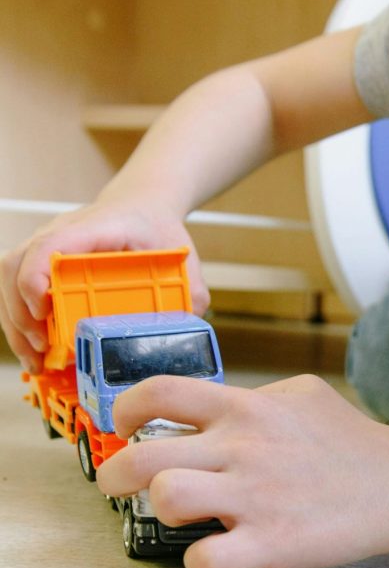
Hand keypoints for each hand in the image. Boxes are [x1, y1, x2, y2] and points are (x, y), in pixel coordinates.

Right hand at [0, 199, 208, 373]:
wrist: (142, 207)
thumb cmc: (156, 229)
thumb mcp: (180, 254)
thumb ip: (190, 290)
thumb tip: (189, 325)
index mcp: (95, 226)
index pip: (52, 243)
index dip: (37, 276)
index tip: (43, 311)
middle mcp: (60, 232)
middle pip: (17, 264)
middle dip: (21, 312)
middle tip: (41, 349)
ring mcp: (46, 245)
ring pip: (8, 278)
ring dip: (15, 322)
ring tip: (35, 360)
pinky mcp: (41, 261)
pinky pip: (15, 287)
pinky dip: (20, 320)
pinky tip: (35, 350)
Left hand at [96, 374, 388, 567]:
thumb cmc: (349, 439)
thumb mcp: (303, 395)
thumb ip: (253, 396)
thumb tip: (209, 406)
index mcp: (247, 408)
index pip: (160, 392)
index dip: (125, 408)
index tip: (123, 425)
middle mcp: (244, 447)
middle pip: (142, 456)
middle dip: (114, 475)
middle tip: (119, 484)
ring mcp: (256, 496)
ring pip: (167, 501)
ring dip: (160, 512)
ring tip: (179, 515)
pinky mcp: (272, 542)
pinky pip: (206, 561)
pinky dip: (199, 562)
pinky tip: (215, 553)